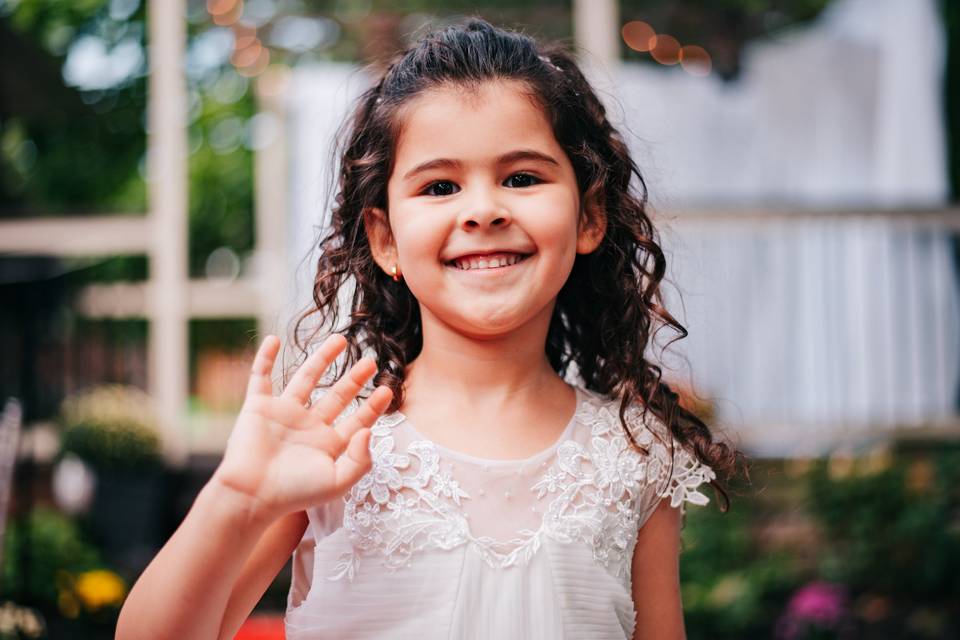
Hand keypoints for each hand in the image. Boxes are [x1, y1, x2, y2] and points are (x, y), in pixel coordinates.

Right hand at [213, 334, 391, 521]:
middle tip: (370, 361)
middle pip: (337, 395)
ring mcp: (284, 414)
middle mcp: (309, 426)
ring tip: (339, 339)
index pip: (357, 420)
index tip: (388, 389)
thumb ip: (360, 459)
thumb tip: (369, 430)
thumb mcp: (338, 482)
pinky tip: (274, 339)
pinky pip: (261, 377)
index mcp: (328, 444)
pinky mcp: (258, 407)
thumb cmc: (294, 493)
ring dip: (322, 358)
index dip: (373, 406)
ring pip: (306, 378)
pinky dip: (264, 358)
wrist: (251, 495)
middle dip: (354, 378)